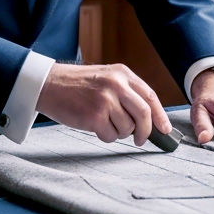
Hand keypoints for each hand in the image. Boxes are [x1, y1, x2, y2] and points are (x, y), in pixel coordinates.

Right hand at [35, 63, 171, 145]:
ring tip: (104, 122)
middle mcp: (116, 85)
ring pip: (127, 128)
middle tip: (140, 140)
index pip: (150, 96)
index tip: (165, 129)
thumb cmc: (77, 85)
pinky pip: (111, 136)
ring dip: (119, 132)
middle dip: (145, 132)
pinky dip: (105, 135)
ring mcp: (106, 100)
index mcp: (122, 74)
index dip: (160, 115)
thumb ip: (127, 93)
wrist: (49, 84)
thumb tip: (149, 119)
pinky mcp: (94, 116)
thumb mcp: (106, 78)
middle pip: (144, 114)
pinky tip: (94, 125)